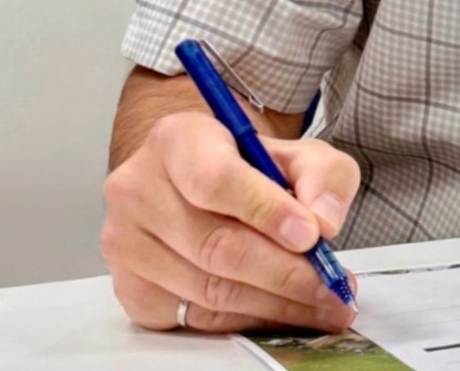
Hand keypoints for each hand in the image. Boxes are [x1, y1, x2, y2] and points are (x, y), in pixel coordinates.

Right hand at [100, 111, 360, 332]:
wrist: (200, 181)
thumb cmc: (248, 166)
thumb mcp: (298, 152)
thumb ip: (322, 176)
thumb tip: (323, 222)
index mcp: (176, 140)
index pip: (214, 179)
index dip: (266, 211)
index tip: (312, 235)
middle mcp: (138, 190)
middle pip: (215, 245)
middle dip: (285, 273)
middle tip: (332, 285)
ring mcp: (128, 244)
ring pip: (209, 289)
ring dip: (275, 304)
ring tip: (322, 303)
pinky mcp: (133, 289)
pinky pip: (198, 317)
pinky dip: (249, 319)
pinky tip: (282, 311)